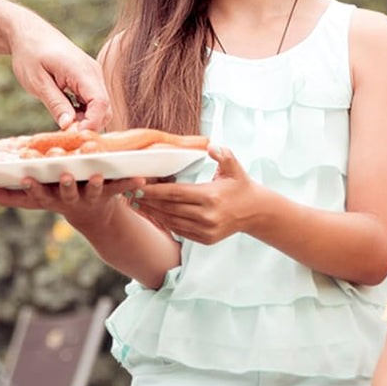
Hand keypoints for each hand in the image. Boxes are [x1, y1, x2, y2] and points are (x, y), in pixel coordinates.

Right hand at [0, 173, 143, 226]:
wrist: (94, 218)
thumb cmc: (58, 197)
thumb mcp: (35, 199)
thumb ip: (10, 196)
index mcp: (50, 197)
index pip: (38, 194)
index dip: (33, 187)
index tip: (26, 178)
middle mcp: (70, 199)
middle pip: (66, 192)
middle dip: (65, 184)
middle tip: (65, 174)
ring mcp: (91, 197)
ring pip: (94, 190)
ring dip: (97, 183)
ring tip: (98, 173)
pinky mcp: (111, 194)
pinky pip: (122, 188)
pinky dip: (131, 184)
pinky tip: (141, 178)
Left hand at [8, 19, 110, 130]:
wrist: (30, 34)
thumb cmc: (30, 54)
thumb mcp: (37, 82)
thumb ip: (55, 104)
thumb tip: (69, 127)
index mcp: (82, 71)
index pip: (100, 103)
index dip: (91, 124)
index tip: (74, 135)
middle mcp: (94, 72)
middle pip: (105, 108)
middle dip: (89, 125)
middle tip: (65, 133)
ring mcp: (94, 75)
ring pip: (101, 107)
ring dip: (86, 119)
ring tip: (63, 121)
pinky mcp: (89, 79)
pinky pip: (94, 101)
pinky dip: (84, 112)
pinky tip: (66, 112)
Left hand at [134, 145, 255, 243]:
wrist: (256, 212)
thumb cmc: (241, 185)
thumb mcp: (235, 167)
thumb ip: (223, 155)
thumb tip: (211, 146)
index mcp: (210, 197)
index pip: (175, 193)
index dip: (155, 191)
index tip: (138, 186)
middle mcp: (207, 216)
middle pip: (169, 208)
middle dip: (148, 201)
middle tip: (130, 194)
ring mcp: (206, 230)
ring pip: (172, 221)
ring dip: (153, 213)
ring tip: (137, 204)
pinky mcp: (205, 239)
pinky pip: (179, 230)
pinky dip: (165, 222)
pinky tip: (154, 214)